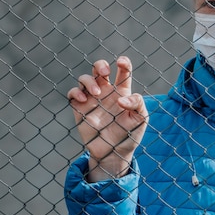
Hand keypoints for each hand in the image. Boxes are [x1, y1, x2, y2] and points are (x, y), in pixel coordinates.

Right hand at [67, 56, 147, 181]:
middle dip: (100, 65)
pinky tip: (84, 100)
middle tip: (104, 72)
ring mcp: (92, 99)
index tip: (121, 62)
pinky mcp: (80, 108)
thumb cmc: (130, 134)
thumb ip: (137, 104)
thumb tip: (121, 99)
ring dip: (88, 80)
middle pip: (99, 68)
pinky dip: (75, 92)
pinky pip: (73, 93)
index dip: (123, 62)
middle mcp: (106, 92)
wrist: (115, 153)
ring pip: (84, 78)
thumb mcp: (141, 118)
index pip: (122, 70)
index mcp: (122, 91)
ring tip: (96, 93)